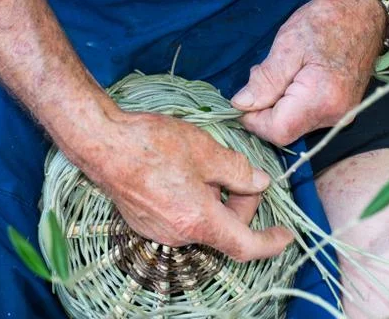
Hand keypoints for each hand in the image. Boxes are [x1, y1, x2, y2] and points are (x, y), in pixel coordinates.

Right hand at [73, 109, 293, 261]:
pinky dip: (196, 204)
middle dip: (240, 204)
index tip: (285, 236)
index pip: (245, 245)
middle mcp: (179, 234)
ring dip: (216, 202)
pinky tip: (185, 176)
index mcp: (198, 220)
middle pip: (225, 230)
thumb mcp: (206, 151)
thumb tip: (259, 182)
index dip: (270, 243)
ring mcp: (160, 231)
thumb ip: (239, 171)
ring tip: (205, 168)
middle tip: (239, 173)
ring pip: (204, 223)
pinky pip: (183, 220)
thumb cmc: (151, 145)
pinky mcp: (147, 223)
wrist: (103, 144)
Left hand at [231, 0, 386, 144]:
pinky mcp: (339, 113)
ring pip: (293, 126)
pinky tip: (291, 82)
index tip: (242, 101)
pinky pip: (304, 119)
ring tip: (279, 74)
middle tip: (261, 78)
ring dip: (275, 107)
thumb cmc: (327, 23)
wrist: (362, 15)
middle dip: (263, 111)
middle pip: (284, 131)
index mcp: (322, 99)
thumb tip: (241, 105)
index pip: (277, 131)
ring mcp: (339, 117)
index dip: (253, 121)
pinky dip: (289, 105)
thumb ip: (264, 81)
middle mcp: (334, 116)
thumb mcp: (287, 46)